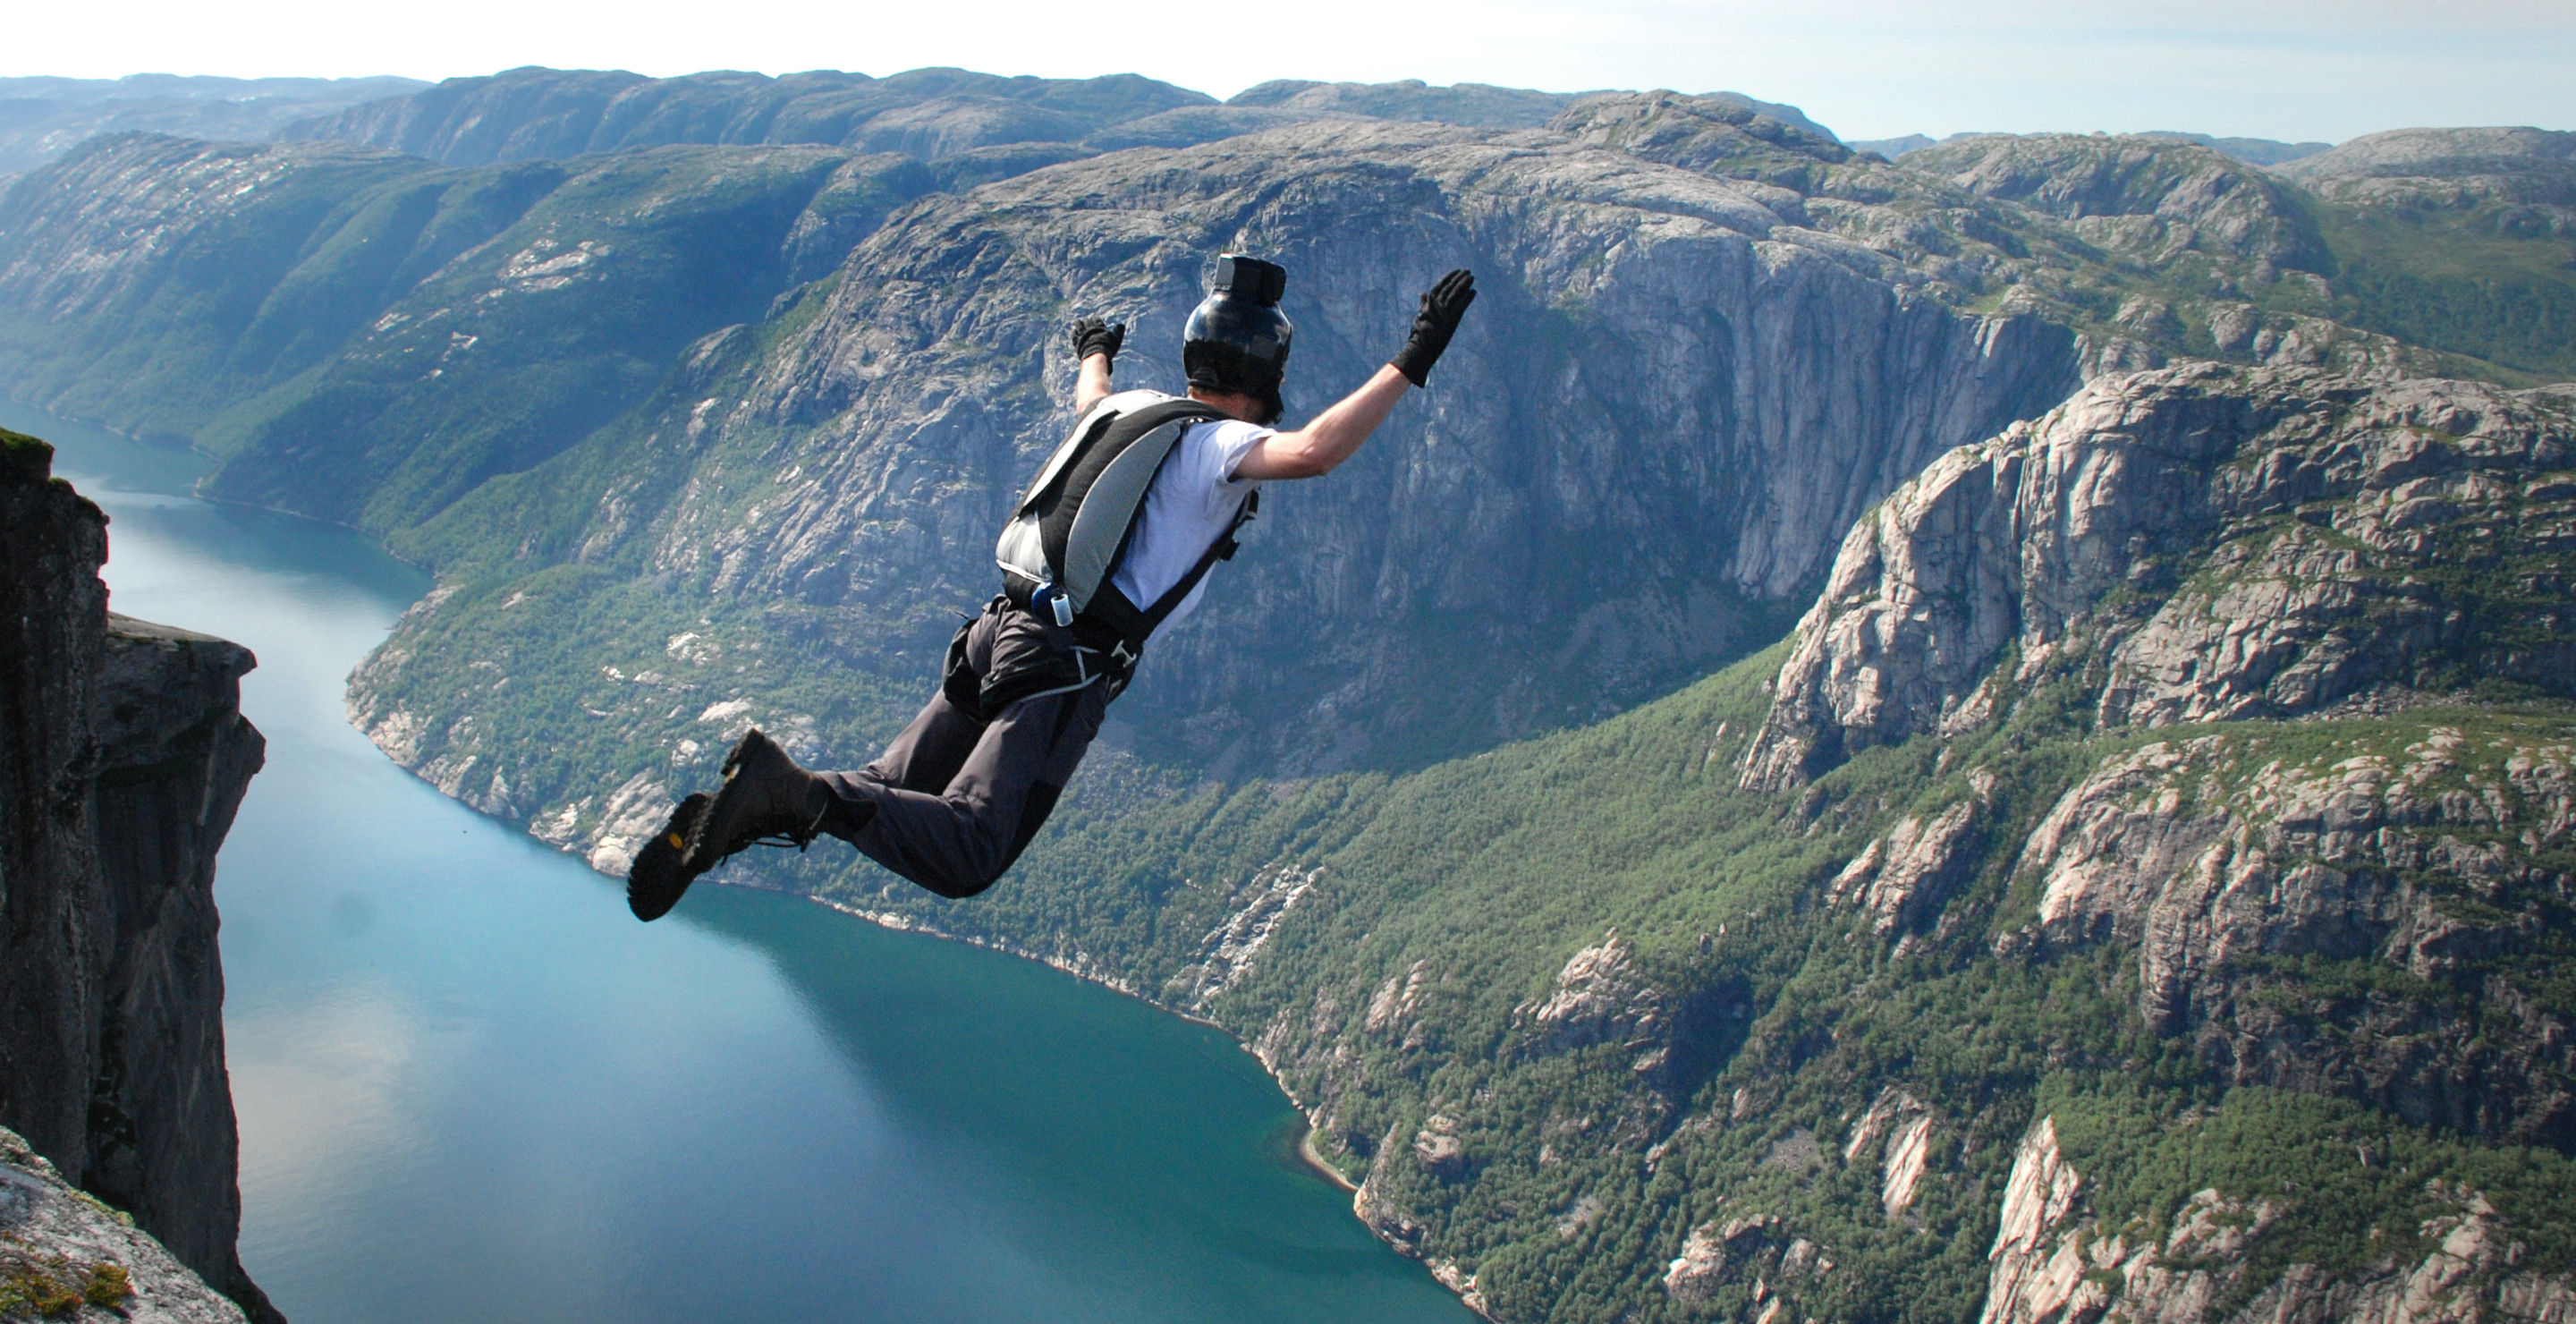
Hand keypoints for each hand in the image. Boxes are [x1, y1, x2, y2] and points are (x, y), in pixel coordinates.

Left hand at [1071, 316, 1124, 367]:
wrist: (1096, 355)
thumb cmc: (1108, 348)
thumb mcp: (1116, 339)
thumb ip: (1118, 332)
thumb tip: (1122, 325)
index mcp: (1098, 326)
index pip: (1096, 320)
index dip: (1095, 319)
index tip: (1095, 319)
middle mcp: (1089, 328)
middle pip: (1087, 321)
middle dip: (1087, 321)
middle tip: (1086, 320)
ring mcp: (1082, 334)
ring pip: (1078, 325)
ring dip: (1078, 323)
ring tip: (1077, 322)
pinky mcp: (1077, 341)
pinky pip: (1074, 334)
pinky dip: (1074, 332)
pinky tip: (1074, 332)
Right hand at [1387, 269, 1476, 386]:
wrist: (1420, 348)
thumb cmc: (1420, 334)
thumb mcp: (1421, 315)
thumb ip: (1423, 303)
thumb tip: (1422, 293)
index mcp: (1429, 303)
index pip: (1440, 286)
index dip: (1449, 277)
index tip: (1457, 271)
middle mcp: (1436, 305)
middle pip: (1449, 287)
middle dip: (1459, 278)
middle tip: (1468, 271)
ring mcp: (1443, 312)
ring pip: (1455, 294)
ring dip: (1464, 284)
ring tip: (1472, 277)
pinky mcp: (1450, 320)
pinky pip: (1460, 306)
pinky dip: (1467, 298)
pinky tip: (1474, 292)